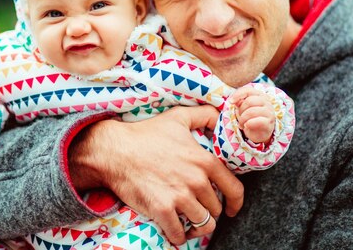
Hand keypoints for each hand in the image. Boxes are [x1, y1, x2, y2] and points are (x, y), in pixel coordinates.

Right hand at [68, 105, 243, 244]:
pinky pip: (180, 234)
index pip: (234, 189)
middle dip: (209, 211)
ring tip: (189, 224)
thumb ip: (205, 115)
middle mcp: (197, 180)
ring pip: (203, 224)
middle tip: (198, 209)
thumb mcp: (179, 117)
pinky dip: (179, 236)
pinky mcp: (162, 209)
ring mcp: (180, 196)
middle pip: (216, 208)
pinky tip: (175, 232)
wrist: (115, 150)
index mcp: (205, 161)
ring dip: (197, 226)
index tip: (231, 209)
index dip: (236, 203)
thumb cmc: (146, 133)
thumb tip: (222, 117)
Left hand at [230, 86, 275, 143]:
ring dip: (243, 119)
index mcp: (260, 95)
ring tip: (242, 123)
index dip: (238, 95)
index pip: (248, 90)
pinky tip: (246, 126)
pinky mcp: (269, 123)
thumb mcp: (243, 108)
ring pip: (252, 111)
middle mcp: (266, 102)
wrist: (258, 133)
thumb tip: (234, 100)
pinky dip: (249, 123)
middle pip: (249, 101)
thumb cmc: (250, 118)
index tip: (231, 102)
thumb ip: (240, 102)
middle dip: (241, 110)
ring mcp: (269, 112)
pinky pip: (258, 121)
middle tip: (239, 117)